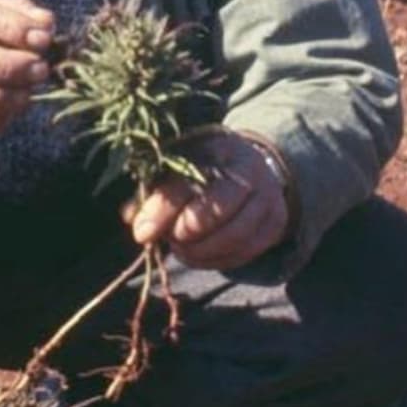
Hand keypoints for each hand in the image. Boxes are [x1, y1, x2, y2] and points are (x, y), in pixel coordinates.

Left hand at [123, 130, 289, 271]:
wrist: (251, 167)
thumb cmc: (203, 168)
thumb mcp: (177, 167)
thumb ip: (153, 190)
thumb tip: (131, 217)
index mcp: (217, 146)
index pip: (188, 181)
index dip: (162, 210)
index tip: (141, 233)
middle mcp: (248, 169)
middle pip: (215, 210)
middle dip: (184, 233)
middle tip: (169, 239)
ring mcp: (267, 196)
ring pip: (233, 236)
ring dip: (199, 251)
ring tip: (181, 247)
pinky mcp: (275, 223)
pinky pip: (244, 252)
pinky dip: (216, 260)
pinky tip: (199, 253)